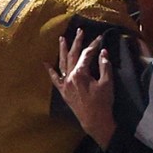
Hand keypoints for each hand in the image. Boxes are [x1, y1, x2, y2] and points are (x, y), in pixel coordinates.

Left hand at [51, 31, 115, 146]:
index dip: (93, 45)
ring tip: (61, 39)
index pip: (87, 54)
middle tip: (79, 31)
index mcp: (81, 73)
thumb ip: (104, 66)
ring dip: (62, 50)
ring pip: (62, 63)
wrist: (95, 121)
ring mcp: (65, 84)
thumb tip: (103, 52)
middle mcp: (70, 76)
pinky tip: (45, 63)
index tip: (99, 38)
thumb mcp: (107, 84)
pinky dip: (50, 71)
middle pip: (73, 55)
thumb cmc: (103, 103)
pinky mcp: (63, 91)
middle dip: (77, 42)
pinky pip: (55, 79)